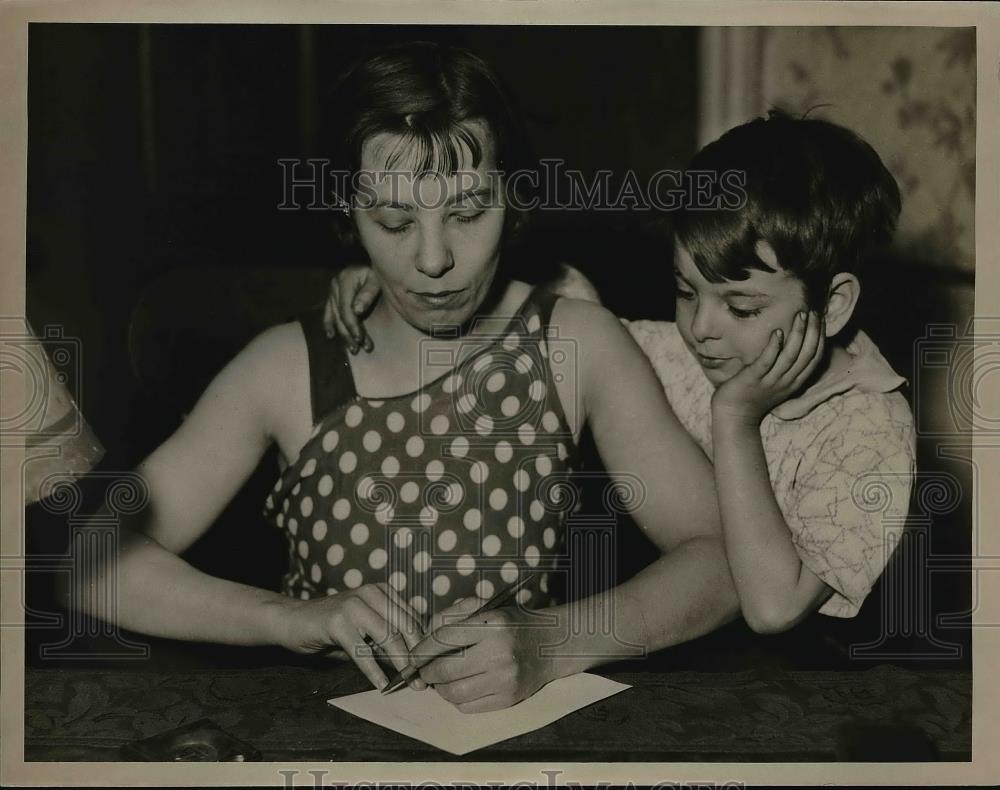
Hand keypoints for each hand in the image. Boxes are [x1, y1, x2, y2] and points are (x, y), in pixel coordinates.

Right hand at [275, 582, 426, 689]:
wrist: (293, 620)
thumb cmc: (334, 628)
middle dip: (416, 656)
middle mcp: (371, 593)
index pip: (412, 618)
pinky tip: (382, 686)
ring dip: (400, 664)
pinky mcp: (337, 622)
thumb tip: (418, 660)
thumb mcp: (366, 629)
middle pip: (404, 627)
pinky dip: (374, 671)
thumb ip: (389, 637)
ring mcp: (353, 605)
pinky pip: (361, 651)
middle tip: (423, 681)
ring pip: (387, 637)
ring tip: (409, 684)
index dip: (423, 645)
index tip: (432, 667)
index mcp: (383, 591)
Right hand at [323, 264, 380, 352]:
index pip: (346, 309)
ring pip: (334, 316)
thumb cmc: (378, 271)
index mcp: (345, 280)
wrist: (372, 262)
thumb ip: (368, 294)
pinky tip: (331, 335)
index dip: (352, 326)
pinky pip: (328, 312)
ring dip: (343, 334)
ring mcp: (332, 290)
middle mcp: (335, 285)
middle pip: (339, 315)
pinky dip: (329, 324)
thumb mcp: (377, 279)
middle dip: (349, 334)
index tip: (360, 340)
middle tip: (358, 349)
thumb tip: (357, 311)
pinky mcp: (332, 295)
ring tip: (352, 348)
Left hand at [409, 596, 555, 712]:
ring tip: (441, 679)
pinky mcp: (509, 698)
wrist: (551, 644)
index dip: (422, 650)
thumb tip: (424, 638)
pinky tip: (459, 688)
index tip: (412, 657)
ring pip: (454, 692)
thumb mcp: (485, 609)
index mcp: (492, 624)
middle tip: (424, 670)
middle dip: (428, 672)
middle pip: (446, 669)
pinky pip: (468, 706)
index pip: (445, 638)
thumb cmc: (512, 624)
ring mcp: (505, 678)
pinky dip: (456, 699)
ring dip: (440, 688)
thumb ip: (453, 617)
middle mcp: (499, 652)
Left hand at [711, 310, 825, 425]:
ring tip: (800, 316)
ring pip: (790, 356)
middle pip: (807, 355)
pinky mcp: (754, 379)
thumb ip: (782, 365)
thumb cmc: (752, 395)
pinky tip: (777, 331)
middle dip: (813, 332)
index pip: (814, 358)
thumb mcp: (774, 381)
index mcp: (794, 382)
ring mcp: (770, 381)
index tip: (820, 319)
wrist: (733, 416)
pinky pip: (767, 362)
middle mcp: (786, 382)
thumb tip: (787, 340)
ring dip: (797, 334)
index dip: (820, 338)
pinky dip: (774, 346)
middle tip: (813, 312)